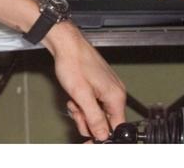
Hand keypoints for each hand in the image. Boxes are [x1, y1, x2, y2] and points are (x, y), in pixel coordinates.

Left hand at [45, 22, 126, 140]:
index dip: (103, 135)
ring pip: (97, 112)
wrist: (66, 44)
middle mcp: (115, 92)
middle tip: (77, 114)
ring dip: (83, 112)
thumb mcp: (82, 95)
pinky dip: (82, 103)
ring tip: (74, 103)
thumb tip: (103, 135)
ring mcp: (107, 88)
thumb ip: (94, 117)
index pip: (117, 126)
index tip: (91, 138)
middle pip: (105, 121)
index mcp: (115, 96)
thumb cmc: (74, 62)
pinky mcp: (99, 85)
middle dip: (88, 121)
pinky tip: (75, 97)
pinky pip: (93, 103)